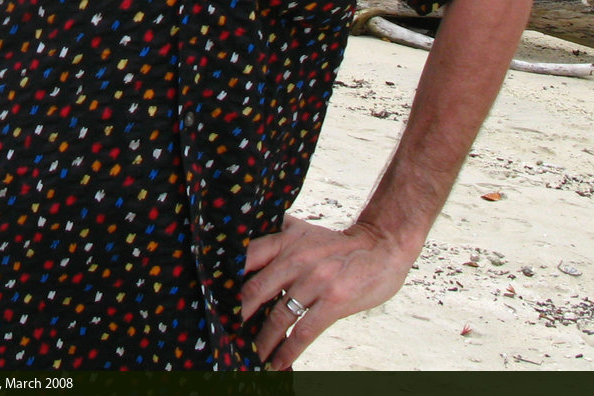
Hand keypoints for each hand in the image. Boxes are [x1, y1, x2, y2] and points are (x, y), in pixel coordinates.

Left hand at [239, 215, 419, 369]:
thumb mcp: (302, 230)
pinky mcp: (334, 302)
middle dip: (237, 316)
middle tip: (223, 333)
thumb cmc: (336, 243)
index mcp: (284, 240)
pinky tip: (278, 363)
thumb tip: (244, 231)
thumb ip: (276, 232)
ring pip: (278, 316)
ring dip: (261, 340)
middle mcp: (296, 259)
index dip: (226, 279)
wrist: (381, 246)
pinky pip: (305, 332)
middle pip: (255, 290)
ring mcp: (315, 281)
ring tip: (250, 355)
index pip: (246, 257)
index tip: (212, 297)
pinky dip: (289, 351)